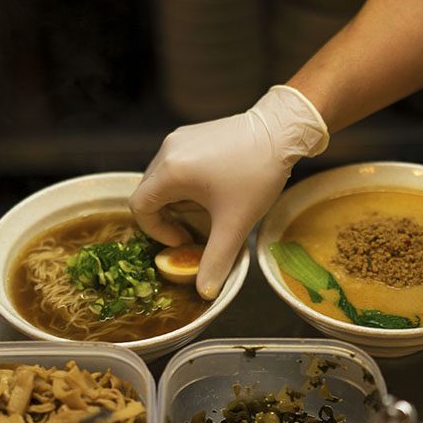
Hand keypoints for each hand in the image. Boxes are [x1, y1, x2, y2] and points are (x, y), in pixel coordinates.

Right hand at [130, 85, 328, 298]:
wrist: (282, 130)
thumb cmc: (257, 174)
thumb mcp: (235, 223)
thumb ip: (215, 260)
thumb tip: (205, 292)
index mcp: (170, 171)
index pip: (139, 207)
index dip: (156, 231)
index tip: (184, 239)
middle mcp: (167, 151)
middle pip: (148, 193)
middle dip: (166, 217)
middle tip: (194, 229)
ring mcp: (178, 139)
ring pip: (162, 180)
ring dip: (177, 201)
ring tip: (208, 209)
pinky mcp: (191, 134)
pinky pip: (175, 165)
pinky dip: (185, 184)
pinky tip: (213, 189)